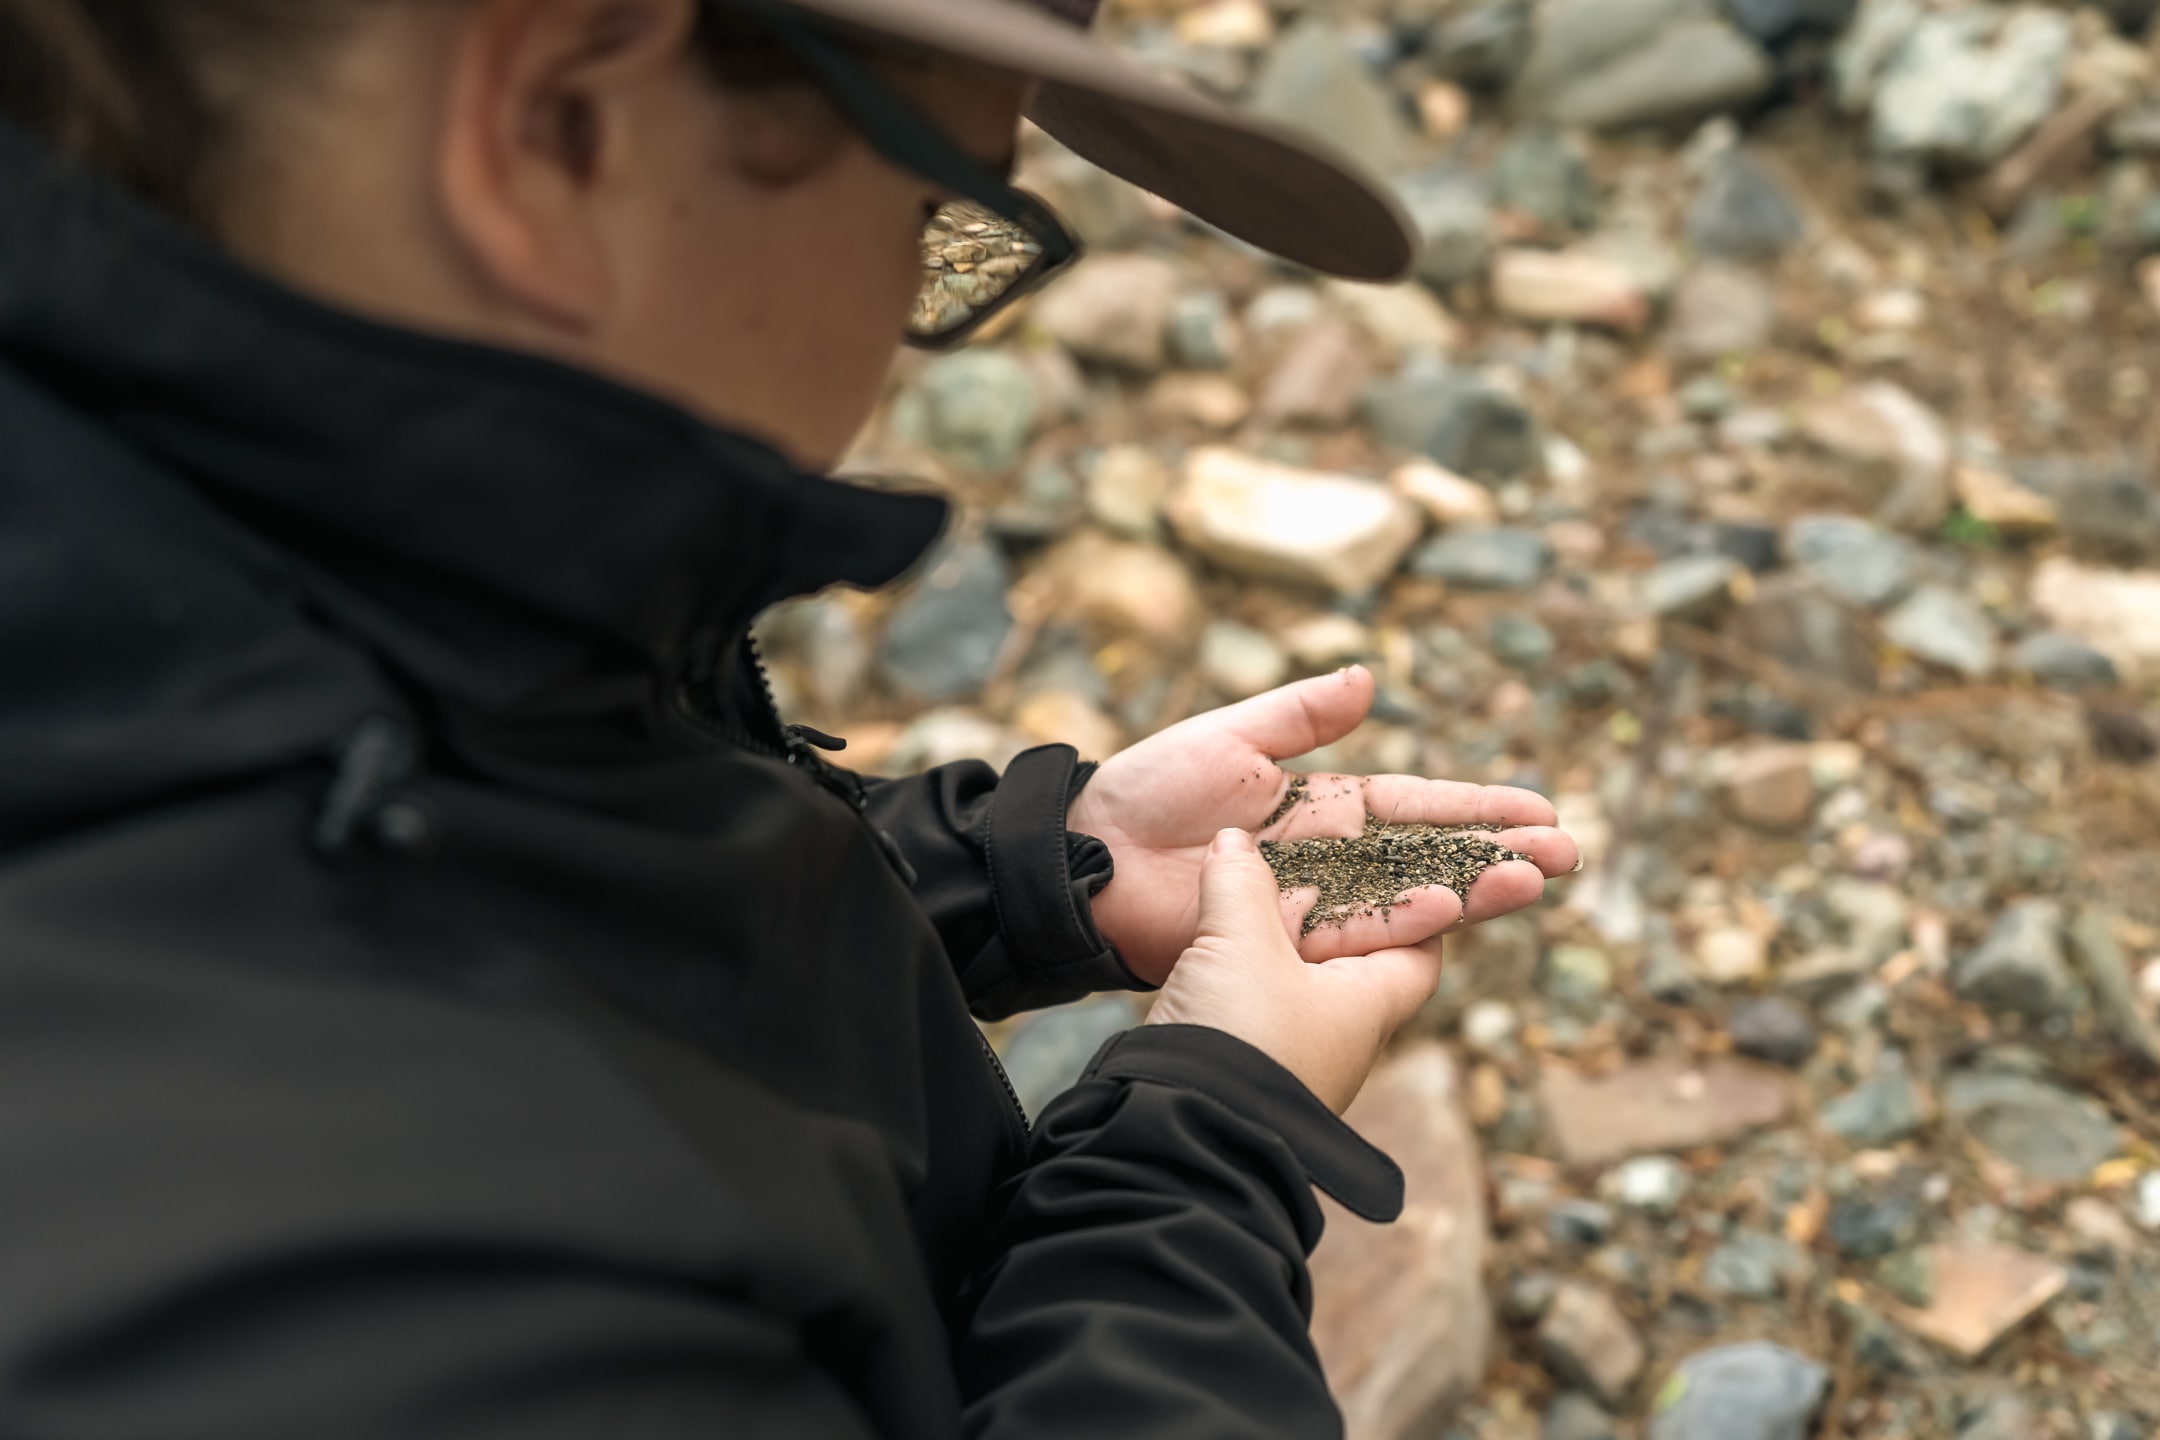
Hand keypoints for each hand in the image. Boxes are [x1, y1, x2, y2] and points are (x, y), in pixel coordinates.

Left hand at [1066, 666, 1578, 985]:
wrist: (1085, 859)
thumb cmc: (1148, 789)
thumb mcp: (1228, 736)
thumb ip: (1300, 714)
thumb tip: (1370, 677)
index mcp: (1323, 805)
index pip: (1418, 805)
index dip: (1477, 807)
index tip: (1540, 811)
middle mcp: (1329, 859)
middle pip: (1430, 856)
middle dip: (1498, 856)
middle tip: (1567, 858)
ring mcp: (1312, 904)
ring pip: (1406, 899)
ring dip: (1471, 893)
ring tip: (1534, 886)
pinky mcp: (1284, 942)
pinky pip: (1353, 935)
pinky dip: (1402, 925)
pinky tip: (1452, 913)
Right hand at [1145, 830, 1442, 1113]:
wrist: (1178, 1131)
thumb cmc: (1239, 1036)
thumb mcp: (1241, 943)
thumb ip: (1240, 884)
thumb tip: (1233, 841)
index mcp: (1369, 1005)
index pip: (1423, 950)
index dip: (1423, 906)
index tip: (1410, 870)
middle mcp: (1339, 1032)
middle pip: (1356, 955)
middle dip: (1340, 905)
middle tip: (1323, 859)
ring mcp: (1292, 1049)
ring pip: (1299, 974)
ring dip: (1284, 932)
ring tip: (1265, 885)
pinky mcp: (1242, 1058)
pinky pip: (1255, 995)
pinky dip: (1246, 960)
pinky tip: (1220, 935)